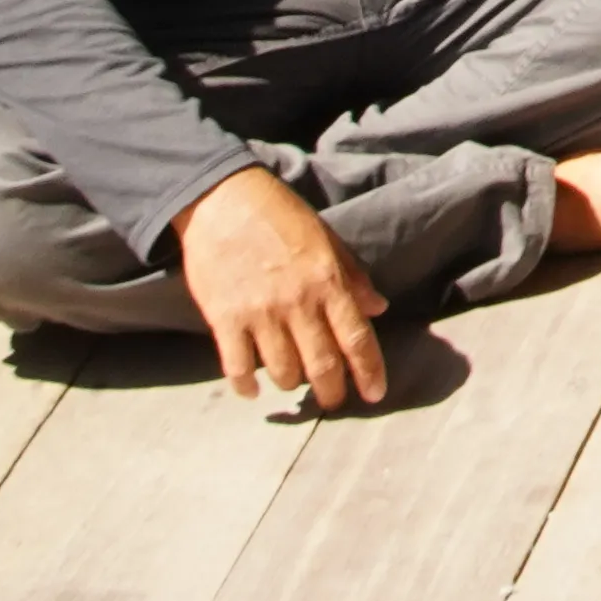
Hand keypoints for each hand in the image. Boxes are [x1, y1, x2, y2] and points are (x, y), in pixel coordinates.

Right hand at [174, 166, 390, 411]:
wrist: (222, 199)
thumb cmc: (278, 215)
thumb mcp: (325, 238)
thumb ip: (352, 276)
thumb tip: (378, 308)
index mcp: (328, 281)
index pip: (357, 338)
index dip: (370, 372)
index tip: (375, 394)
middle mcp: (298, 303)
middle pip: (323, 366)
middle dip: (332, 392)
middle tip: (333, 401)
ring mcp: (260, 314)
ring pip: (284, 372)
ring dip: (292, 383)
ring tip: (293, 380)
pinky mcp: (225, 320)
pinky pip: (239, 368)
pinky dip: (247, 386)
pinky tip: (253, 388)